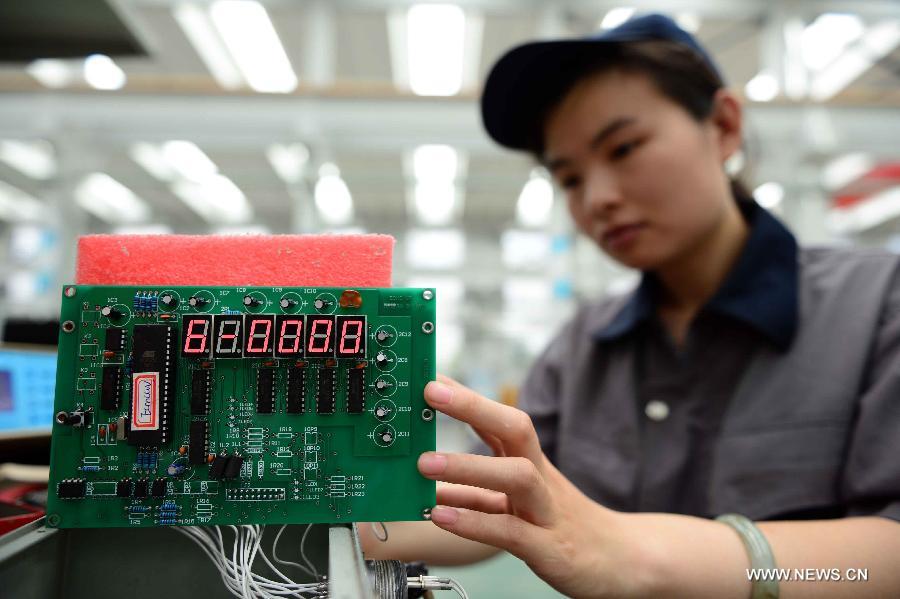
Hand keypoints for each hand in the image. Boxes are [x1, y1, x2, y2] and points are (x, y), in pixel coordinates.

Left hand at [417, 375, 641, 598]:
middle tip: (430, 393)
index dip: (468, 398)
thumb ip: (478, 488)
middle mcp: (540, 478)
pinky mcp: (550, 548)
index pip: (501, 420)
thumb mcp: (521, 499)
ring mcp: (547, 511)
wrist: (620, 560)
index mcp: (531, 463)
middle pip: (516, 429)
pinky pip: (510, 531)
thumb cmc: (563, 525)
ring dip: (470, 466)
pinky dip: (474, 523)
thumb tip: (432, 478)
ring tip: (426, 464)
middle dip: (474, 407)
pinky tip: (441, 516)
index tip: (433, 378)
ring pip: (515, 476)